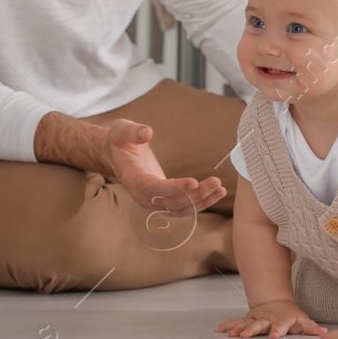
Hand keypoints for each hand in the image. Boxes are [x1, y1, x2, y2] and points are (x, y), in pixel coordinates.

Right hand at [102, 118, 224, 215]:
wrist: (117, 154)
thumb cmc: (120, 140)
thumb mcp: (121, 130)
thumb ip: (132, 131)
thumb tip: (147, 132)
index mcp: (133, 179)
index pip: (155, 188)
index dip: (174, 187)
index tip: (194, 181)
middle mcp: (143, 196)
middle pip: (172, 202)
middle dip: (195, 194)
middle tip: (216, 182)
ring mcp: (153, 201)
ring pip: (180, 209)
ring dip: (201, 201)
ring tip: (220, 190)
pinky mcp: (163, 200)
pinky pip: (183, 208)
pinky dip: (200, 202)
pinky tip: (216, 193)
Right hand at [216, 299, 323, 338]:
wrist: (276, 303)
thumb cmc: (292, 316)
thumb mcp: (302, 320)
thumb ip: (311, 327)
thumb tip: (324, 334)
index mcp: (281, 320)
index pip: (280, 326)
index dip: (277, 330)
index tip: (274, 336)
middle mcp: (267, 319)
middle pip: (260, 325)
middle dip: (253, 330)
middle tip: (246, 336)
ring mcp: (256, 318)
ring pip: (246, 323)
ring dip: (239, 329)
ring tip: (231, 335)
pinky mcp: (247, 319)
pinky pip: (236, 322)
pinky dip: (228, 325)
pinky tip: (218, 330)